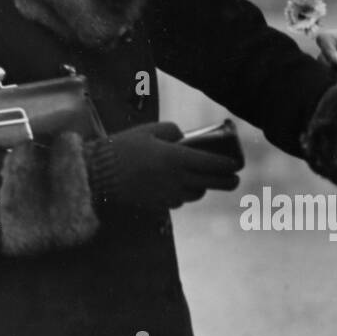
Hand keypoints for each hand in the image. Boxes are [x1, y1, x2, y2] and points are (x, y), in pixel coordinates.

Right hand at [107, 121, 239, 210]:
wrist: (99, 174)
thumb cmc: (124, 147)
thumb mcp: (149, 130)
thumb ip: (173, 131)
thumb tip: (185, 139)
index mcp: (176, 158)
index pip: (212, 163)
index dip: (228, 165)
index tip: (237, 164)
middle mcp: (176, 179)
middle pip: (211, 183)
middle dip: (227, 182)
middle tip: (235, 180)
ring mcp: (168, 194)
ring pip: (196, 194)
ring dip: (202, 187)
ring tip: (202, 179)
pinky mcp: (159, 204)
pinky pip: (179, 200)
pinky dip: (183, 193)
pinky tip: (178, 185)